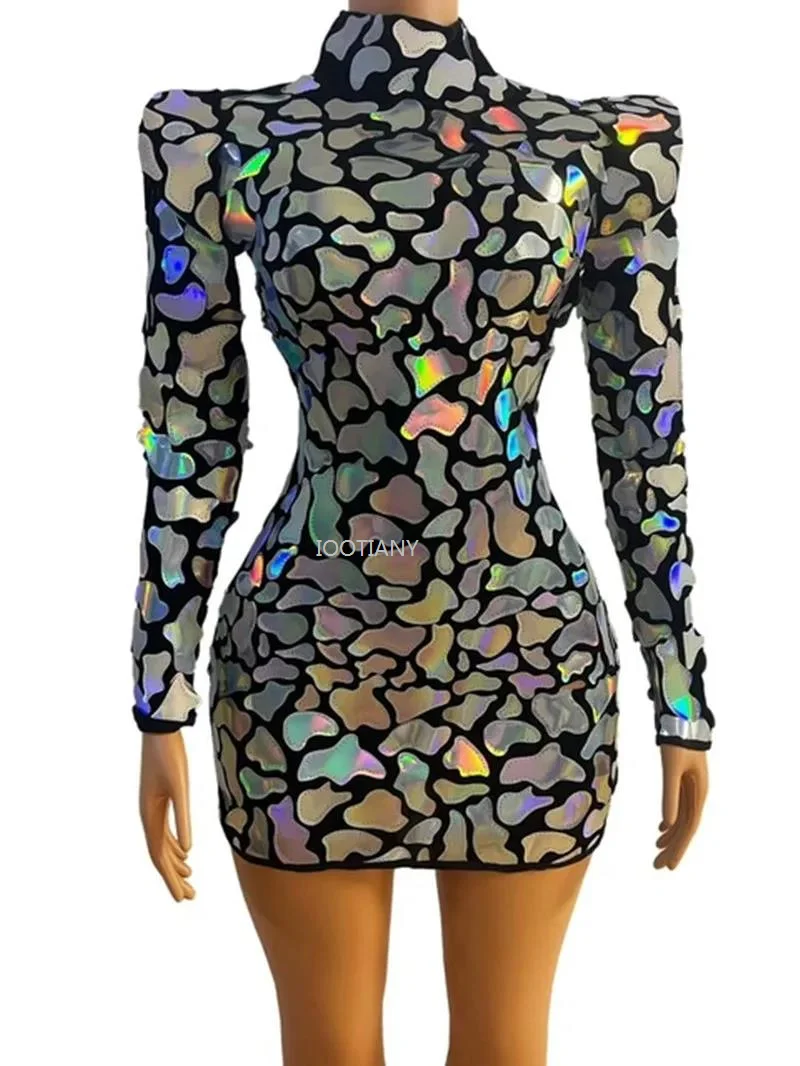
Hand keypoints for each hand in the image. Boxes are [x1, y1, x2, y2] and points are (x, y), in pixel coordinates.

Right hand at [139, 732, 194, 900]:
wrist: (161, 730)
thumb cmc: (171, 756)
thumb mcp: (180, 787)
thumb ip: (184, 817)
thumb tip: (189, 850)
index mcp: (150, 816)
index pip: (160, 857)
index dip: (170, 879)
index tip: (181, 898)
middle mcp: (148, 815)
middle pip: (161, 855)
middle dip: (174, 877)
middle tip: (190, 897)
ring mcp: (152, 808)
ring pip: (163, 844)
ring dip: (175, 863)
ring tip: (189, 879)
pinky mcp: (160, 799)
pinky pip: (166, 830)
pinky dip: (175, 844)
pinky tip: (185, 852)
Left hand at [654, 744, 708, 869]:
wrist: (682, 721)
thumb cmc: (678, 744)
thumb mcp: (671, 769)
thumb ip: (669, 795)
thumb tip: (667, 822)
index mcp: (699, 794)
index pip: (689, 828)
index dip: (679, 847)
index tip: (669, 865)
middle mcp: (697, 794)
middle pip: (685, 828)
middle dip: (672, 848)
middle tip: (658, 866)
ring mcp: (691, 789)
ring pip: (681, 819)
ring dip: (670, 836)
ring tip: (657, 852)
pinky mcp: (683, 783)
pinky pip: (678, 808)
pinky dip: (670, 820)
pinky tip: (662, 829)